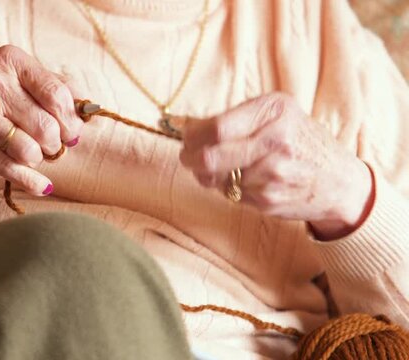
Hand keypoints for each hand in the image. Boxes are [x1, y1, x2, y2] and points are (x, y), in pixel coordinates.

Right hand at [0, 45, 83, 195]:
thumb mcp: (10, 71)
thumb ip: (48, 83)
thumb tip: (86, 106)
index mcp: (10, 61)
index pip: (56, 94)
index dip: (71, 118)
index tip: (73, 130)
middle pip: (46, 126)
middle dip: (57, 142)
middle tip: (53, 144)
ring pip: (29, 150)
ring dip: (39, 158)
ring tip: (34, 152)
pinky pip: (10, 168)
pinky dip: (31, 181)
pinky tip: (42, 185)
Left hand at [180, 93, 373, 239]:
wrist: (339, 179)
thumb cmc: (299, 140)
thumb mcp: (277, 113)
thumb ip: (235, 116)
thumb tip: (185, 126)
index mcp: (275, 111)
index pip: (217, 128)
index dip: (193, 136)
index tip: (186, 138)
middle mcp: (276, 141)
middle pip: (211, 156)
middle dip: (190, 158)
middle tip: (187, 157)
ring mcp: (273, 174)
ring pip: (216, 178)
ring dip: (208, 175)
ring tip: (220, 168)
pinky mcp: (269, 199)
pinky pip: (230, 194)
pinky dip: (227, 188)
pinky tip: (241, 180)